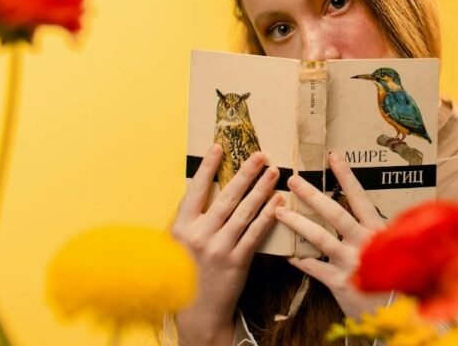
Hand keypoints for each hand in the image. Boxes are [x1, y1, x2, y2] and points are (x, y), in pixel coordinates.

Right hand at [172, 145, 282, 345]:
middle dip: (245, 173)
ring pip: (243, 212)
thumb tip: (205, 188)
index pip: (195, 190)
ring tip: (274, 172)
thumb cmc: (188, 272)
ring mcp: (218, 248)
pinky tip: (279, 202)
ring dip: (260, 189)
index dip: (208, 168)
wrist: (198, 309)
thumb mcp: (179, 244)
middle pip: (225, 197)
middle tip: (261, 155)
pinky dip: (268, 216)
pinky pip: (255, 233)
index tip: (219, 147)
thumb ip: (189, 219)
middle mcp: (198, 235)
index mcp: (181, 227)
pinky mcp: (236, 261)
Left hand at [274, 151, 390, 317]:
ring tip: (279, 212)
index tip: (333, 157)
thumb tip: (371, 212)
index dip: (346, 177)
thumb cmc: (400, 277)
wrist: (400, 312)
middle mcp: (364, 243)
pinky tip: (286, 253)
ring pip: (319, 238)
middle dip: (312, 195)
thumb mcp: (398, 247)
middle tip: (293, 180)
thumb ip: (382, 231)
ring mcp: (351, 263)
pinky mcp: (340, 283)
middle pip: (334, 213)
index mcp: (378, 230)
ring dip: (298, 223)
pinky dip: (300, 260)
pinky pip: (314, 268)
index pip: (360, 197)